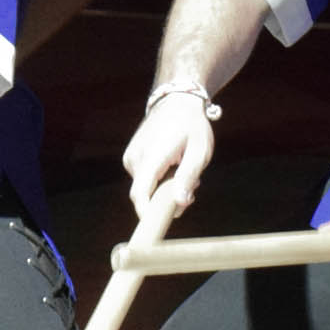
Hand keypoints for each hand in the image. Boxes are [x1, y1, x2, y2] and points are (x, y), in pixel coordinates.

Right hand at [122, 90, 216, 223]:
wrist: (176, 101)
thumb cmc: (191, 126)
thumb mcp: (198, 152)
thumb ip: (188, 178)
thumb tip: (180, 204)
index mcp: (152, 156)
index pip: (140, 194)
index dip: (146, 215)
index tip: (157, 228)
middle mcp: (136, 158)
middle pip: (145, 195)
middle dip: (166, 200)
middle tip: (192, 189)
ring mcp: (131, 157)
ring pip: (146, 188)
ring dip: (165, 188)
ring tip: (184, 169)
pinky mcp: (131, 158)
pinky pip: (144, 179)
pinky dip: (159, 180)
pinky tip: (173, 165)